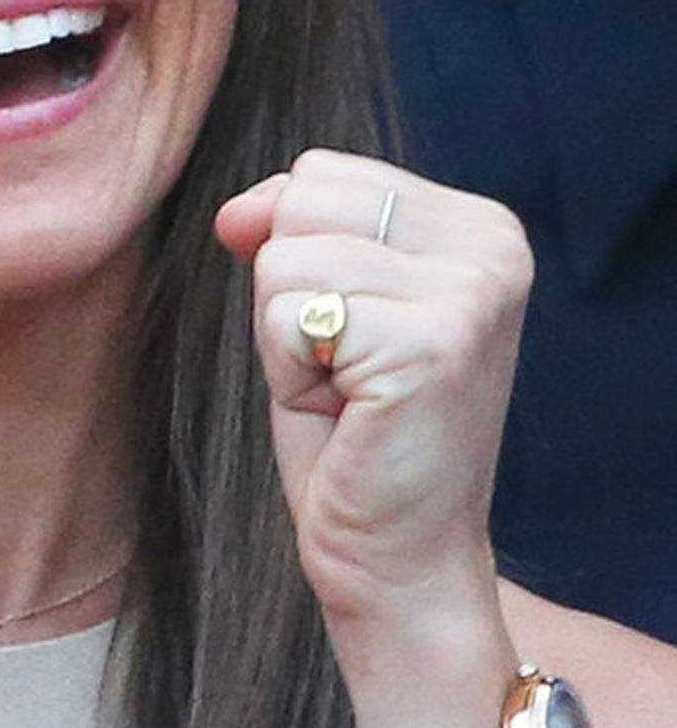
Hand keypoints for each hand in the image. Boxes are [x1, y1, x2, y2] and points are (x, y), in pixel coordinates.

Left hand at [216, 150, 532, 645]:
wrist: (397, 556)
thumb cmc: (353, 434)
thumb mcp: (321, 302)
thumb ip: (291, 231)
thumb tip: (235, 212)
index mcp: (479, 223)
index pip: (321, 172)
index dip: (297, 254)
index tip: (350, 333)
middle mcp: (493, 244)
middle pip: (302, 200)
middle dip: (289, 292)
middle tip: (340, 368)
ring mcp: (471, 291)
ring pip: (285, 256)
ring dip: (287, 337)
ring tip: (344, 391)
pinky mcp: (433, 343)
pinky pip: (287, 313)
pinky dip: (288, 371)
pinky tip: (345, 412)